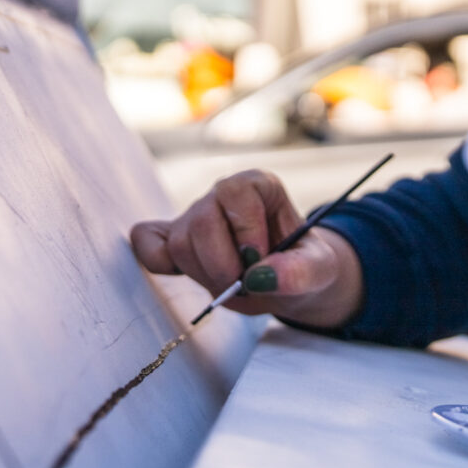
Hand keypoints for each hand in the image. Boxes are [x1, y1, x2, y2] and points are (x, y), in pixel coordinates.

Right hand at [129, 169, 363, 328]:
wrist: (287, 281)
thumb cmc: (303, 266)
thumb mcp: (320, 270)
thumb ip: (300, 271)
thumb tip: (262, 276)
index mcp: (259, 185)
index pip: (235, 192)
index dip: (246, 231)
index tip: (260, 260)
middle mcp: (223, 194)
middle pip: (201, 221)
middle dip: (222, 264)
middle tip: (244, 282)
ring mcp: (194, 215)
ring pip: (179, 242)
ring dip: (204, 274)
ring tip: (231, 282)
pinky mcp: (173, 239)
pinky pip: (147, 243)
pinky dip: (157, 262)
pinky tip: (188, 274)